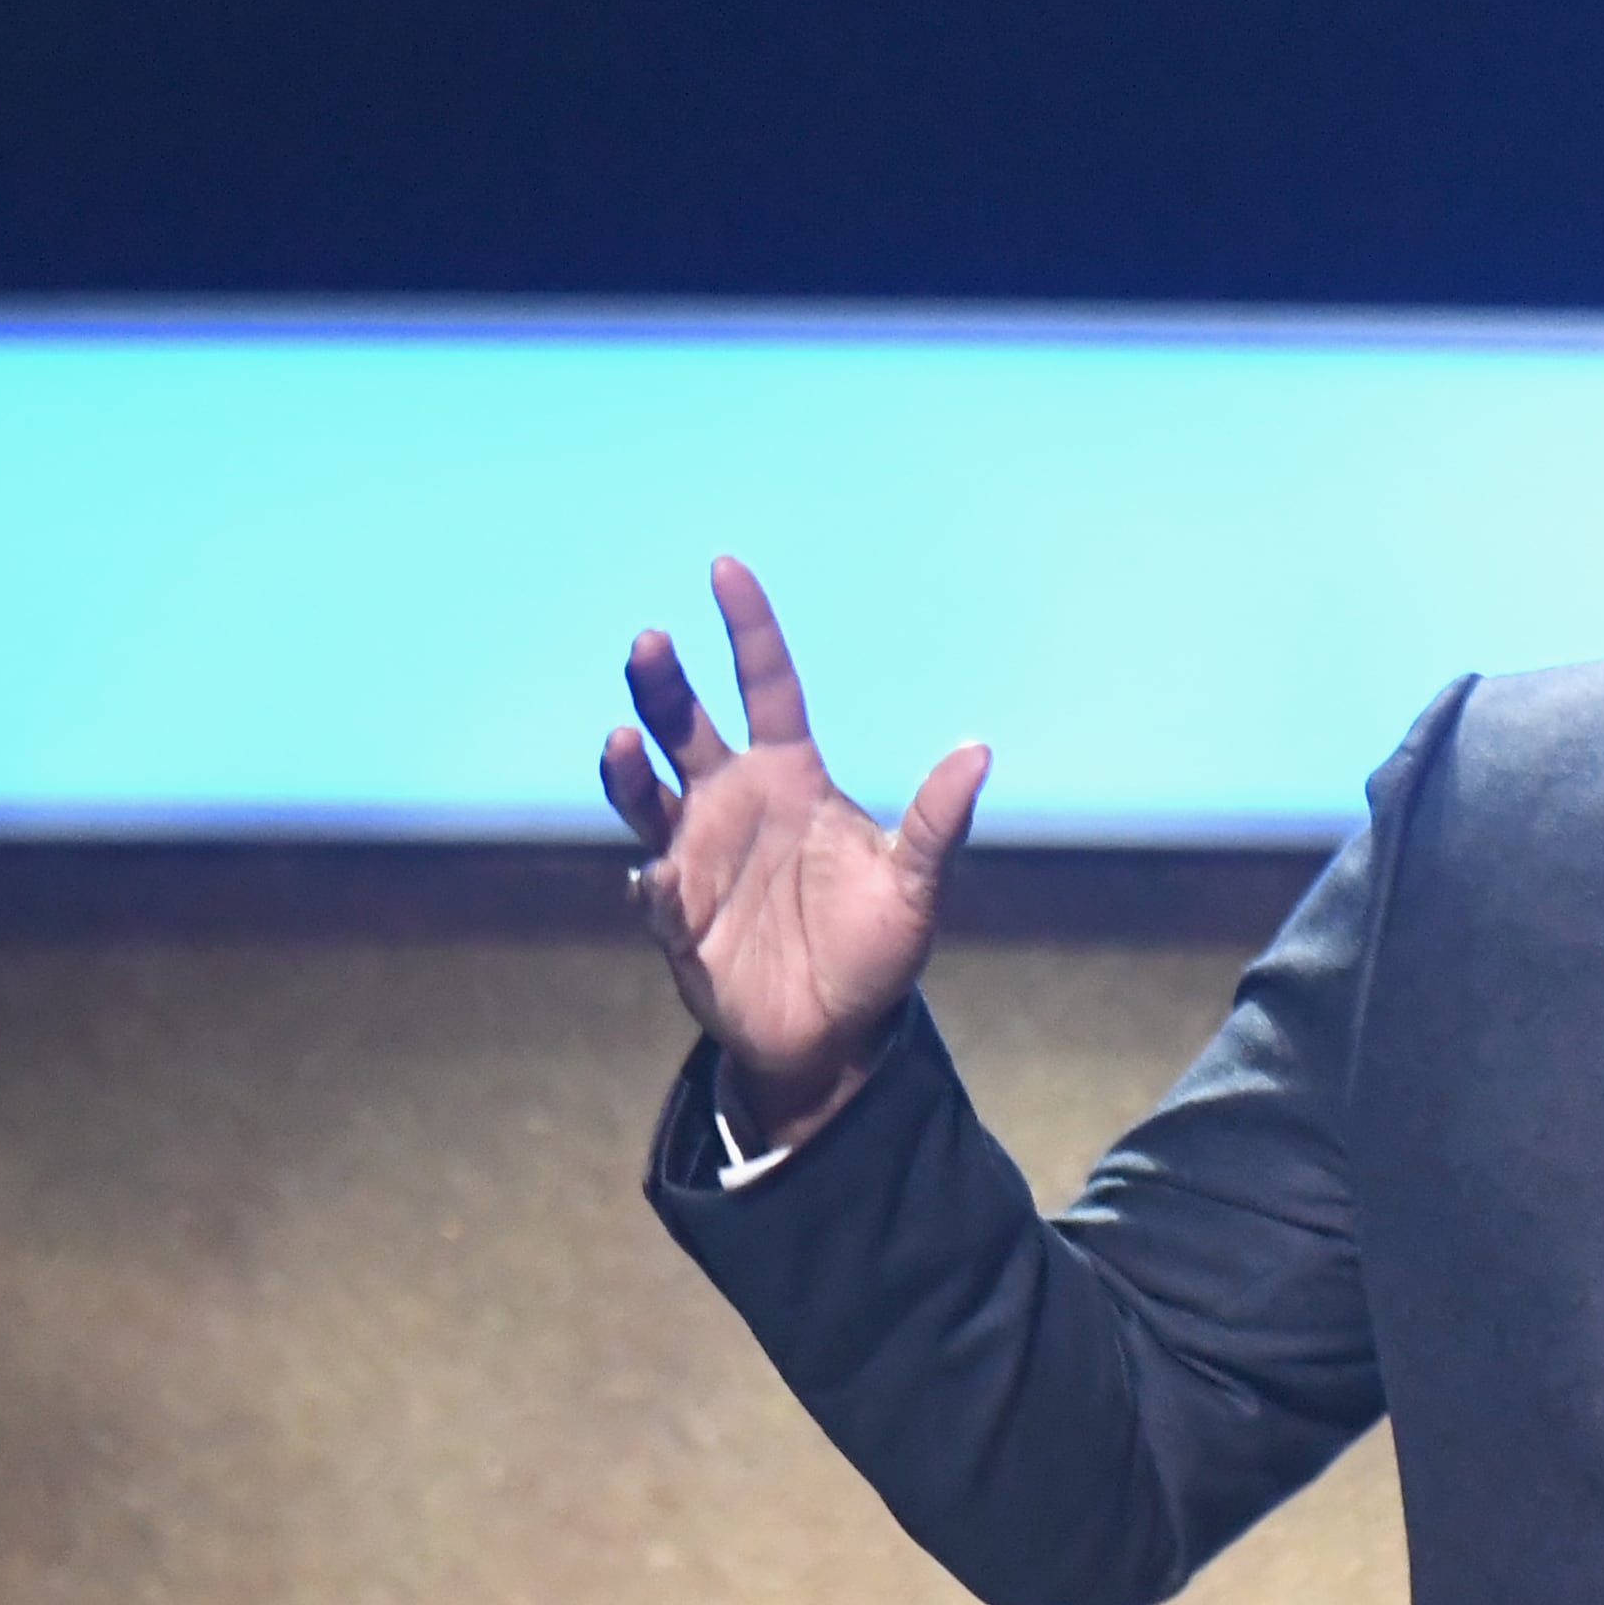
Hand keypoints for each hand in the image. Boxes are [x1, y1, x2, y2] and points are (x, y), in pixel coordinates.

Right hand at [600, 556, 989, 1150]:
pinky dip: (653, 884)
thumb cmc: (873, 950)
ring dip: (627, 768)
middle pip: (684, 724)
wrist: (834, 1036)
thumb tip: (979, 750)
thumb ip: (937, 821)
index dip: (747, 629)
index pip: (766, 685)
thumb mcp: (915, 886)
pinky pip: (652, 890)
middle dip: (662, 684)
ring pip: (644, 793)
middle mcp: (732, 802)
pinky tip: (661, 883)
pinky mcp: (674, 916)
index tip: (724, 568)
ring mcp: (694, 854)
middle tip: (651, 643)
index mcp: (791, 778)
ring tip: (623, 744)